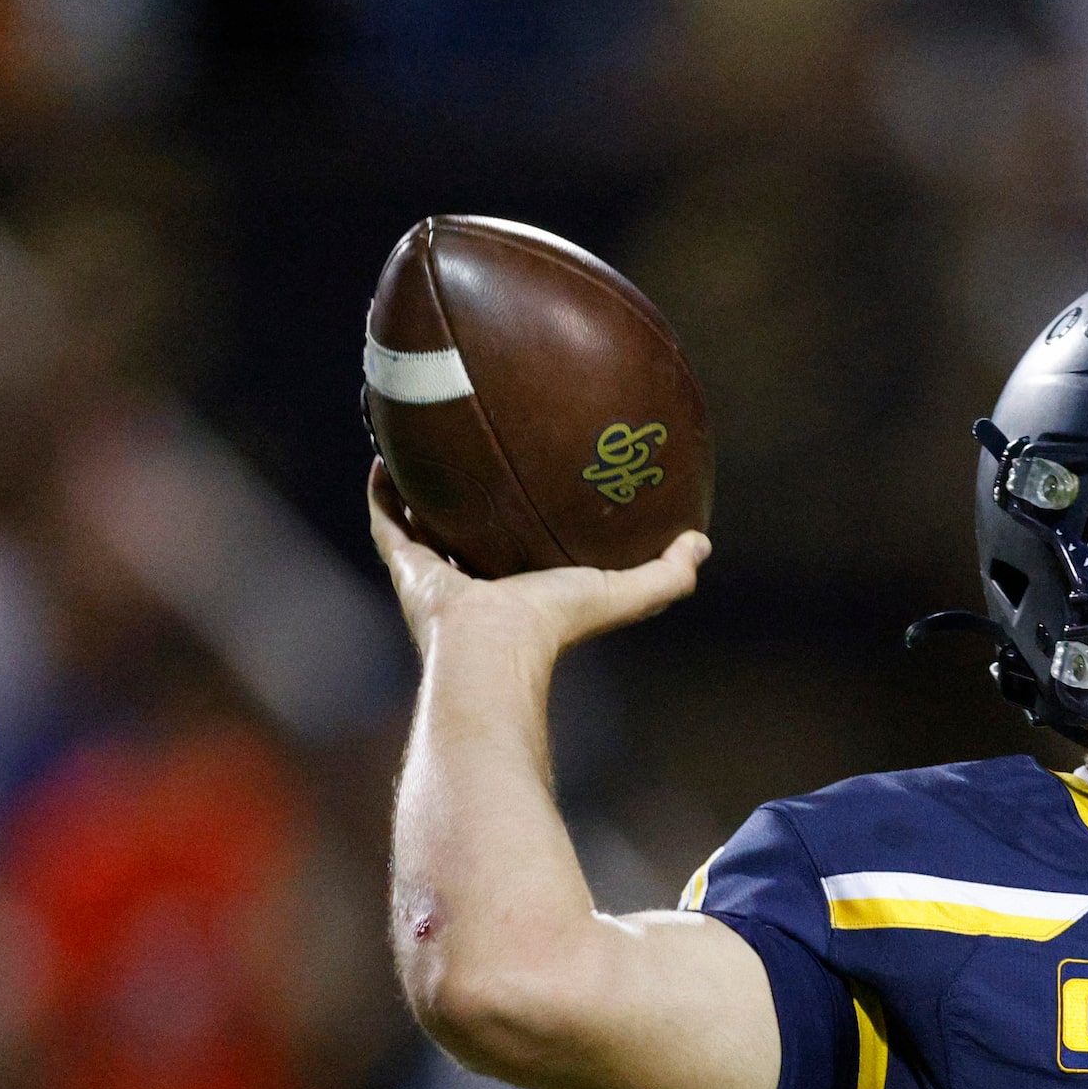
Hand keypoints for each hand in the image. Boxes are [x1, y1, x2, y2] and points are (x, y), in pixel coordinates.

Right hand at [368, 461, 708, 662]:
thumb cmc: (556, 625)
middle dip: (473, 501)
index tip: (538, 486)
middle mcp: (473, 582)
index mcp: (519, 591)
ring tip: (426, 441)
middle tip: (480, 456)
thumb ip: (667, 575)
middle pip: (469, 534)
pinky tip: (390, 444)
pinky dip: (385, 486)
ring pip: (422, 521)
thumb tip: (702, 542)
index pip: (523, 553)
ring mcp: (433, 574)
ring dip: (423, 486)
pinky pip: (387, 517)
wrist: (492, 647)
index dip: (528, 523)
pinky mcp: (403, 564)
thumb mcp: (624, 593)